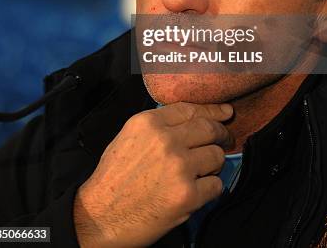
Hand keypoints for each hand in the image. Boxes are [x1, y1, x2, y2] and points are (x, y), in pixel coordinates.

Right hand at [73, 101, 233, 246]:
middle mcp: (166, 140)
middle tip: (226, 140)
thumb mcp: (129, 137)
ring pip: (216, 156)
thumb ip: (159, 126)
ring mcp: (179, 167)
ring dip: (214, 164)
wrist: (100, 217)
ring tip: (202, 172)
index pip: (190, 109)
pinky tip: (197, 191)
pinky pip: (216, 185)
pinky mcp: (188, 195)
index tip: (225, 112)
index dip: (212, 110)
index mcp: (149, 122)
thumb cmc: (114, 179)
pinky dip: (210, 189)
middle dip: (222, 134)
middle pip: (209, 129)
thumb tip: (192, 121)